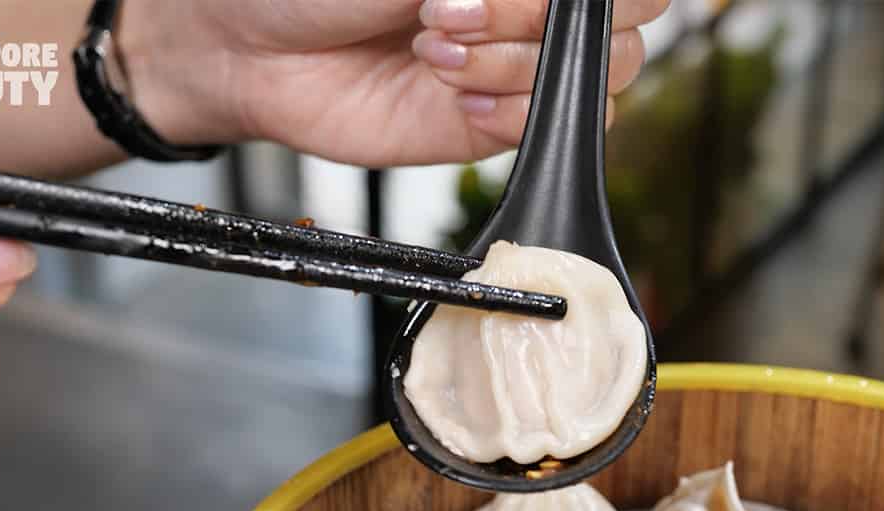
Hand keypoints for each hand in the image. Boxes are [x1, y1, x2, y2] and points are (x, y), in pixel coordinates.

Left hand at [123, 0, 668, 167]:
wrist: (250, 44)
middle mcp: (533, 4)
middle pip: (633, 14)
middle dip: (542, 15)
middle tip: (453, 8)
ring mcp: (520, 63)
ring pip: (600, 73)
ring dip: (517, 59)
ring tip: (432, 45)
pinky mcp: (494, 125)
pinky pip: (551, 125)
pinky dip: (510, 107)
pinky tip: (450, 89)